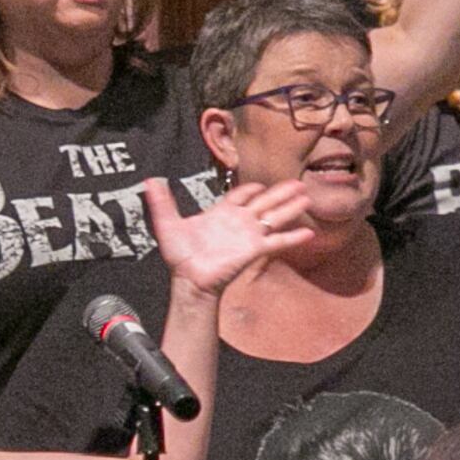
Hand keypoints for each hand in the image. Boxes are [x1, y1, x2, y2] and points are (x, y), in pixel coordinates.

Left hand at [145, 176, 314, 298]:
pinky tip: (308, 233)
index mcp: (221, 213)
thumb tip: (151, 181)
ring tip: (307, 198)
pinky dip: (293, 238)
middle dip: (281, 193)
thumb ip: (162, 202)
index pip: (241, 196)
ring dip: (290, 208)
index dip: (251, 188)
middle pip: (265, 202)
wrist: (188, 279)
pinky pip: (276, 241)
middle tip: (298, 183)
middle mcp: (239, 222)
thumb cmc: (180, 256)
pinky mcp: (254, 249)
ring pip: (274, 217)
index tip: (262, 184)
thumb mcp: (168, 224)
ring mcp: (249, 235)